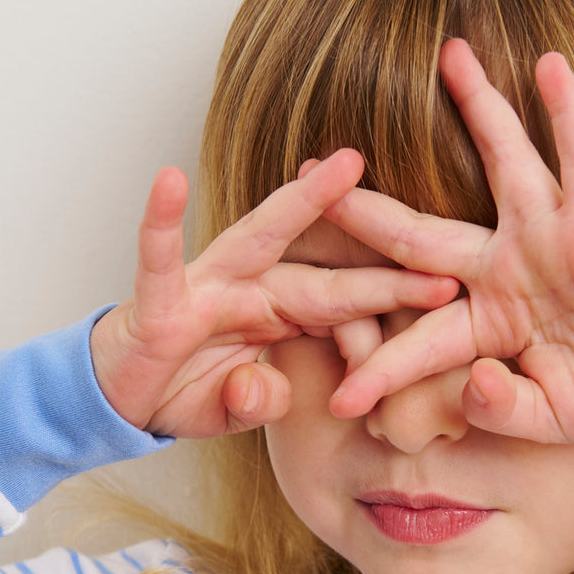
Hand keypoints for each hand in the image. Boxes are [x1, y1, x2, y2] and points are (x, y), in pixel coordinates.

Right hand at [90, 154, 457, 435]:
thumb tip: (264, 390)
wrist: (121, 401)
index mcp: (284, 314)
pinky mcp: (159, 301)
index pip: (349, 305)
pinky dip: (160, 223)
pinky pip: (158, 258)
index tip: (452, 288)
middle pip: (327, 265)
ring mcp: (209, 288)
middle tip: (445, 229)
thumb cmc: (188, 392)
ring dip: (303, 202)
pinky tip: (168, 181)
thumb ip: (259, 400)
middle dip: (380, 244)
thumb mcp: (238, 409)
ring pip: (262, 238)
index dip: (396, 296)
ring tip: (345, 164)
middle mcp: (255, 288)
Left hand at [325, 39, 573, 443]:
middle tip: (308, 172)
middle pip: (419, 232)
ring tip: (448, 55)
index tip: (339, 400)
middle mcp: (507, 268)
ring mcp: (548, 237)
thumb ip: (499, 407)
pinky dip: (569, 112)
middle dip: (363, 209)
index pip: (418, 341)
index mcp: (489, 322)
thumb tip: (469, 382)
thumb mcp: (550, 418)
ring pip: (501, 160)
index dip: (380, 370)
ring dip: (476, 107)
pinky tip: (548, 62)